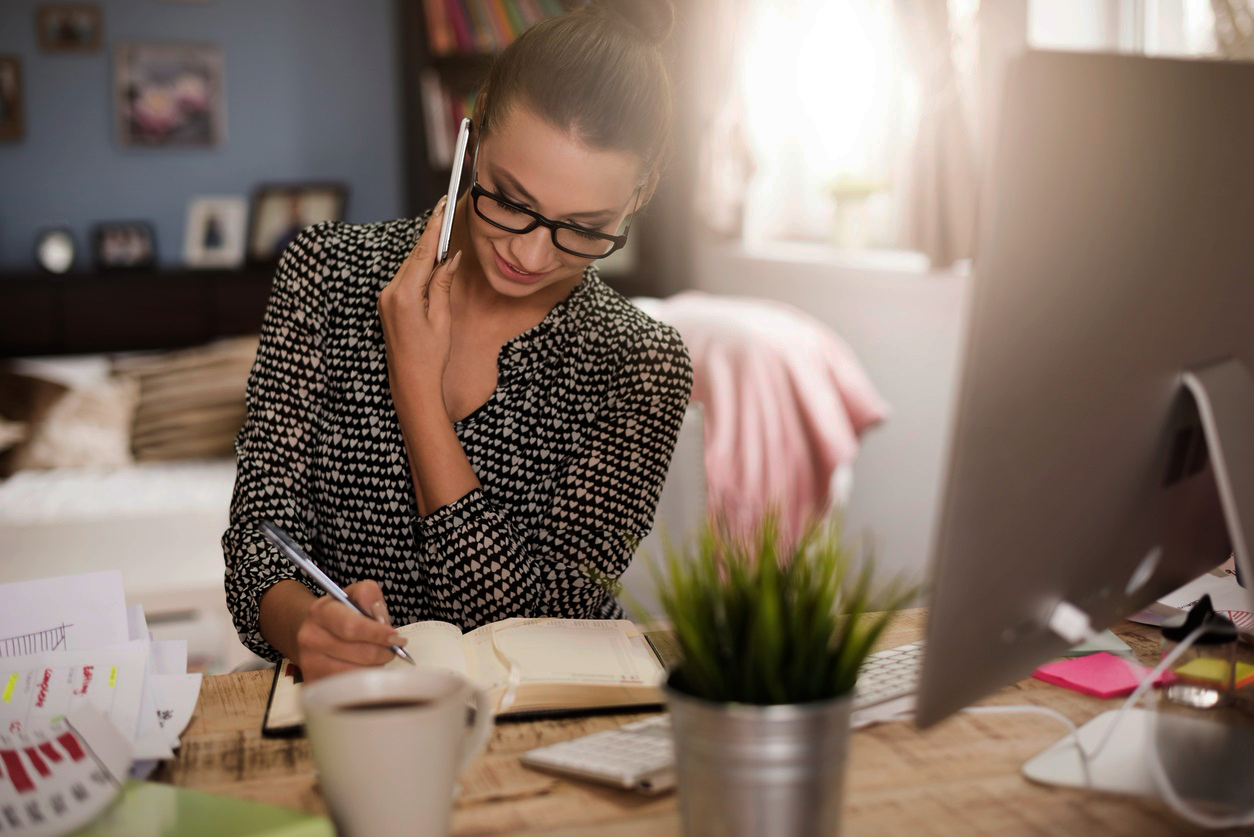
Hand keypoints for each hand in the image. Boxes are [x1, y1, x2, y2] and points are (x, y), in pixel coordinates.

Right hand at [293, 579, 406, 681]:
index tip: (396, 638)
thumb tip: (380, 616)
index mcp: (321, 612)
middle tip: (392, 649)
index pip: (352, 627)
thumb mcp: (354, 596)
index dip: (378, 634)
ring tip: (376, 658)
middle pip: (361, 653)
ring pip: (358, 674)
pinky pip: (350, 689)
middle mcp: (311, 638)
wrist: (312, 633)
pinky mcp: (313, 683)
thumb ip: (369, 595)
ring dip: (376, 667)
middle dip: (384, 652)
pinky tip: (365, 670)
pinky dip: (365, 681)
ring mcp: (309, 664)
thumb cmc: (341, 615)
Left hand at [378, 197, 463, 406]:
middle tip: (445, 212)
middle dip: (431, 236)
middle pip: (414, 256)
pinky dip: (419, 268)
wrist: (411, 382)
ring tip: (443, 234)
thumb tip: (450, 257)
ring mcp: (385, 298)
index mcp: (404, 295)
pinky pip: (405, 279)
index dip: (433, 228)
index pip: (422, 253)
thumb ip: (442, 283)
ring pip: (409, 267)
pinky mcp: (387, 304)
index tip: (441, 207)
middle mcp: (390, 293)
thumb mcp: (441, 317)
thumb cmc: (430, 355)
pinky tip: (431, 261)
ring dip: (426, 253)